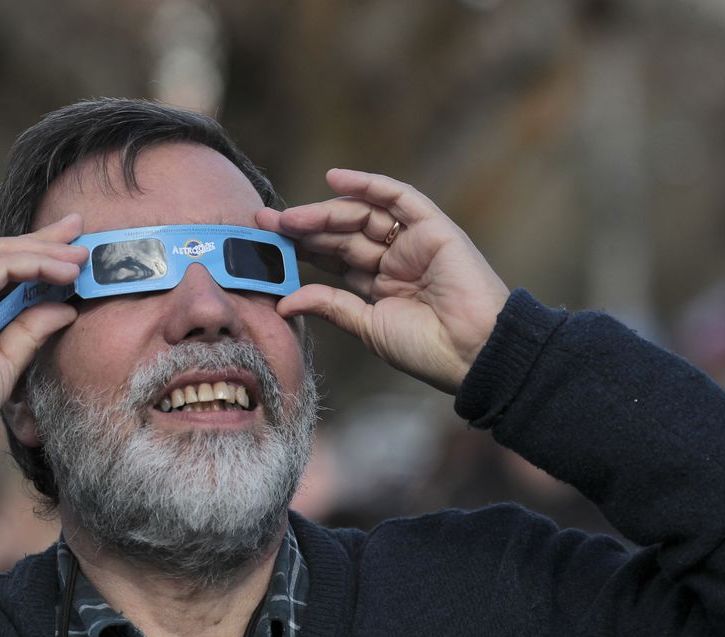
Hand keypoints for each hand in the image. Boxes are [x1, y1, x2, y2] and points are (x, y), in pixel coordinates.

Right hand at [0, 214, 88, 443]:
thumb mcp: (3, 364)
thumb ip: (28, 332)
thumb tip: (65, 308)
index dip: (30, 251)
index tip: (68, 248)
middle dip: (40, 239)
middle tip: (78, 230)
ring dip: (42, 252)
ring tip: (79, 257)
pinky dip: (32, 266)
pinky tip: (62, 273)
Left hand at [256, 169, 508, 393]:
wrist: (474, 353)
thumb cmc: (426, 349)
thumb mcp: (367, 327)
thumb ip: (330, 306)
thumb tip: (284, 301)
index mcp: (378, 286)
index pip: (332, 258)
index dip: (300, 248)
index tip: (265, 242)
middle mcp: (394, 260)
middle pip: (342, 234)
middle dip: (304, 226)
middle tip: (266, 222)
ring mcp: (414, 242)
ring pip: (363, 216)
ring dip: (325, 211)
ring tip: (291, 216)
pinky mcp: (434, 229)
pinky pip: (399, 198)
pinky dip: (369, 184)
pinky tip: (334, 179)